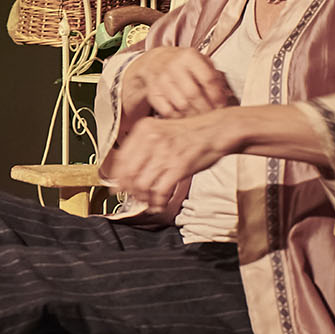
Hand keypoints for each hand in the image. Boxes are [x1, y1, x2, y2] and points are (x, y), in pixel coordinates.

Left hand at [111, 113, 236, 209]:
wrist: (217, 129)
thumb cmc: (191, 133)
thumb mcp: (161, 131)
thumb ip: (144, 147)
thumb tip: (126, 171)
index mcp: (144, 129)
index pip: (121, 159)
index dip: (117, 178)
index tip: (117, 187)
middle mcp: (152, 139)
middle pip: (129, 174)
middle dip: (129, 191)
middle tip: (133, 198)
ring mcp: (165, 153)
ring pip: (142, 185)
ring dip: (144, 198)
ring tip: (148, 202)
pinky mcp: (179, 166)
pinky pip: (160, 190)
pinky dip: (157, 202)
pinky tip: (159, 204)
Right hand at [123, 47, 234, 118]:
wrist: (155, 62)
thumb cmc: (184, 64)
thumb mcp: (201, 61)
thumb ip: (214, 76)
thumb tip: (226, 96)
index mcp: (189, 56)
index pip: (207, 79)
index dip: (217, 95)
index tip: (222, 104)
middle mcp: (173, 66)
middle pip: (194, 94)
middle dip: (206, 108)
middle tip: (213, 115)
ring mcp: (161, 80)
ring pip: (182, 105)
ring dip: (194, 115)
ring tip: (201, 116)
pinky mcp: (153, 93)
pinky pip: (168, 112)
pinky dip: (179, 117)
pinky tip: (186, 115)